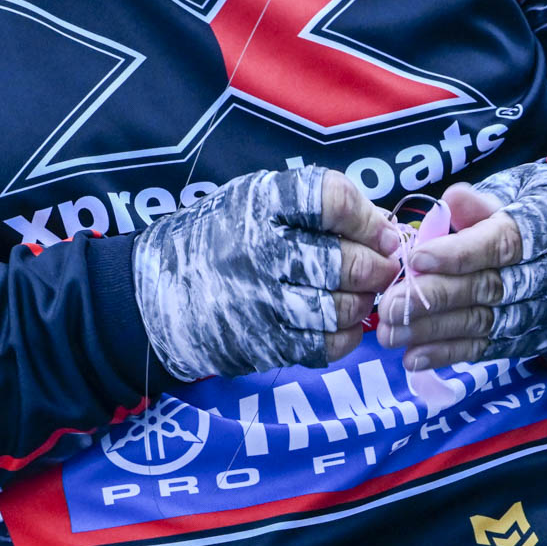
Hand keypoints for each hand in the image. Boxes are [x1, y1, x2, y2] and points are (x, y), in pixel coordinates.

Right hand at [135, 167, 399, 380]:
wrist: (159, 290)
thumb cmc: (225, 237)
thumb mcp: (259, 200)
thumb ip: (322, 207)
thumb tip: (388, 231)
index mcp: (260, 203)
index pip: (333, 200)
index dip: (370, 219)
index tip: (384, 233)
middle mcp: (258, 250)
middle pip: (343, 261)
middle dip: (377, 268)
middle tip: (383, 269)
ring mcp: (259, 301)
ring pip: (339, 308)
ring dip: (363, 303)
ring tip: (360, 294)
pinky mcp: (261, 343)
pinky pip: (325, 345)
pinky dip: (347, 336)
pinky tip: (342, 323)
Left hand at [377, 163, 546, 368]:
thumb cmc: (531, 214)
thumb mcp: (515, 195)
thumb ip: (480, 203)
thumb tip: (452, 198)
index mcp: (544, 230)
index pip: (501, 245)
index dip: (458, 254)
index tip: (416, 259)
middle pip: (488, 290)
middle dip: (434, 299)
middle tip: (389, 305)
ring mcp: (541, 313)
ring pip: (483, 324)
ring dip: (433, 332)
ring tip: (390, 334)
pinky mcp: (530, 339)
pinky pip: (486, 349)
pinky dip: (448, 354)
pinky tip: (413, 358)